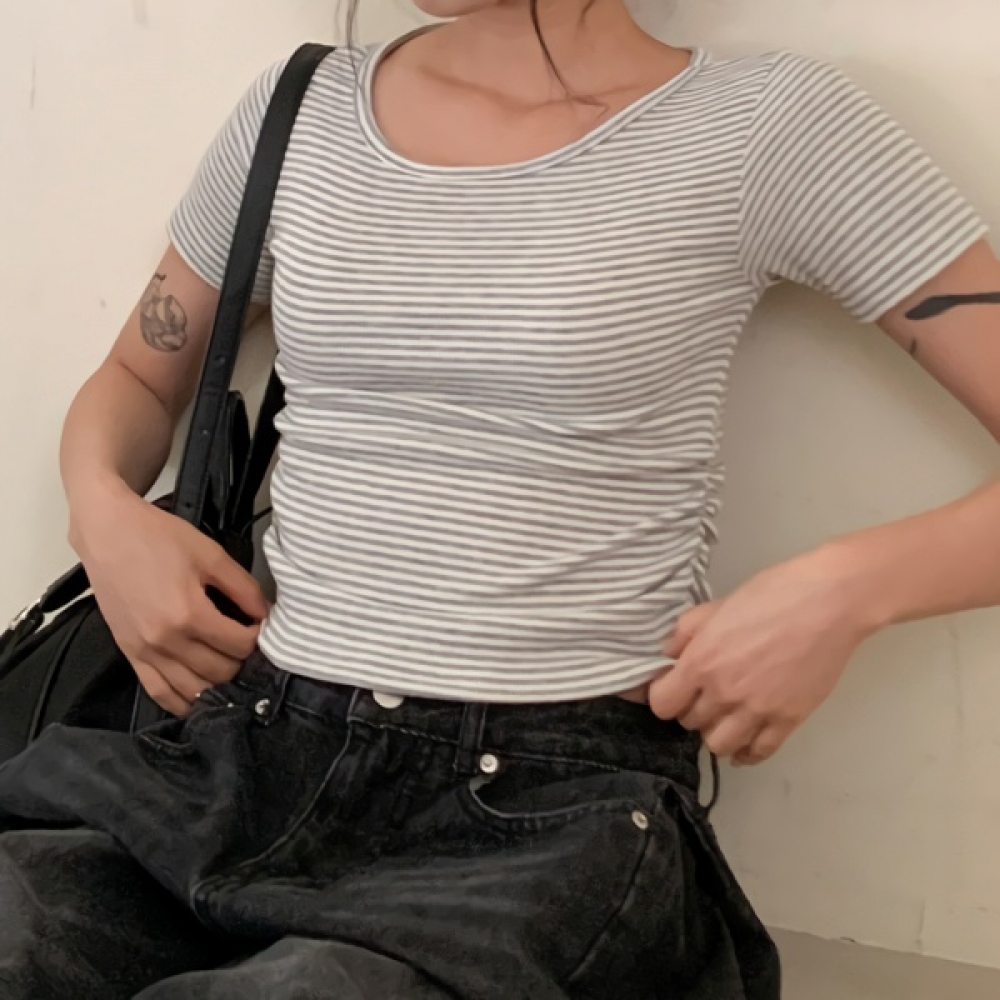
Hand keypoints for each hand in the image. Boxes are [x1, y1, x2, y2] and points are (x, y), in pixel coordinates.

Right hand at [72, 480, 269, 716]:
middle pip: (220, 672)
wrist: (107, 533)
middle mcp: (166, 641)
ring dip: (217, 683)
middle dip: (241, 661)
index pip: (239, 645)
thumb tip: (266, 613)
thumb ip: (244, 588)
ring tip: (228, 665)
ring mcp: (145, 652)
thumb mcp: (211, 555)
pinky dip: (182, 701)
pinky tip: (198, 697)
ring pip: (193, 689)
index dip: (258, 638)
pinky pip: (158, 692)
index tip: (260, 626)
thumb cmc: (158, 537)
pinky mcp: (129, 654)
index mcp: (189, 614)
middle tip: (246, 644)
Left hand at [649, 549, 873, 764]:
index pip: (662, 704)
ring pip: (718, 745)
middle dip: (691, 709)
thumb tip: (669, 655)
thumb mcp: (717, 605)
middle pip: (689, 723)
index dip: (664, 696)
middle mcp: (724, 693)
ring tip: (725, 716)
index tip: (673, 687)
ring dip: (716, 732)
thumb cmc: (771, 594)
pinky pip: (759, 752)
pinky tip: (745, 741)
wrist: (829, 603)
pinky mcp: (788, 721)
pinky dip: (747, 752)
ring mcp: (757, 711)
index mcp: (701, 662)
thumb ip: (686, 632)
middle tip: (704, 694)